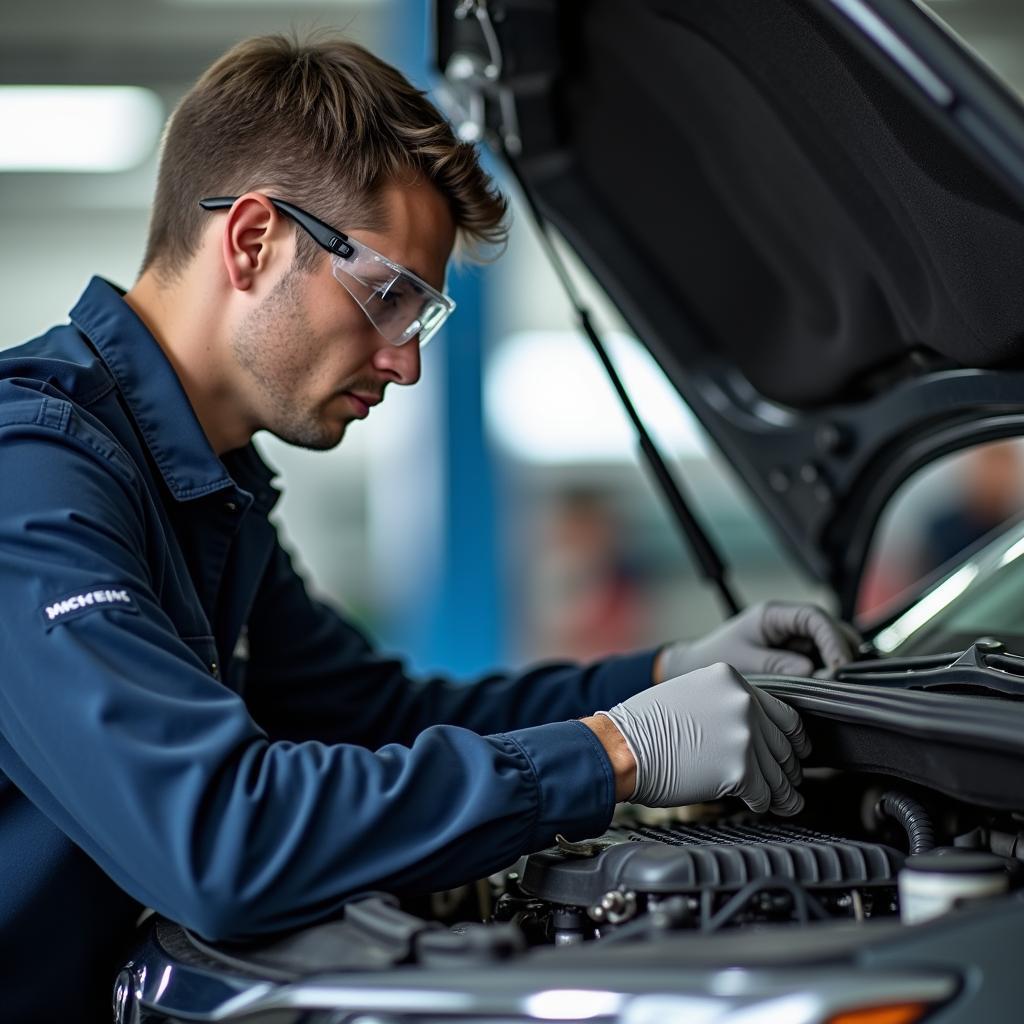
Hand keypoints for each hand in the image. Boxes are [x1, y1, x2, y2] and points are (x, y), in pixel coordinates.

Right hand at [584, 662, 811, 813]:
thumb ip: (723, 704)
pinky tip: (759, 806)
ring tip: (786, 802)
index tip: (796, 750)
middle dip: (787, 767)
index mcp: (730, 680)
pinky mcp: (740, 770)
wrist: (621, 748)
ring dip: (782, 791)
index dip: (791, 737)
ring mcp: (744, 736)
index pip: (781, 712)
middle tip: (789, 780)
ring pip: (777, 772)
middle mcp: (743, 703)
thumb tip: (747, 728)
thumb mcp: (688, 693)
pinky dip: (763, 803)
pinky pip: (764, 794)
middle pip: (783, 744)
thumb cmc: (642, 726)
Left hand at [655, 601, 855, 680]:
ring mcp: (793, 638)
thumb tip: (810, 671)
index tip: (839, 665)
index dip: (832, 639)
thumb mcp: (743, 662)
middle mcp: (787, 622)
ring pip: (829, 644)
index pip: (814, 617)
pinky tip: (830, 687)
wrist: (696, 666)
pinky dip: (828, 671)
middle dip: (842, 651)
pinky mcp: (795, 655)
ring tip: (838, 685)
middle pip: (829, 628)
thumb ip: (776, 665)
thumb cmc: (714, 658)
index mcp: (773, 614)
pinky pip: (820, 659)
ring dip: (837, 662)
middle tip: (845, 680)